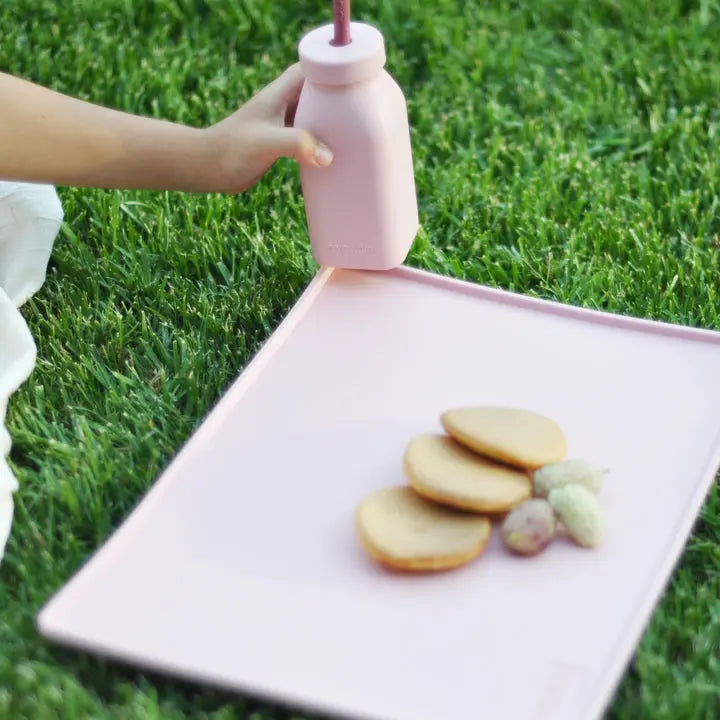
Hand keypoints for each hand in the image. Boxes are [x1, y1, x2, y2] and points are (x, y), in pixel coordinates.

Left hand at [0, 66, 330, 193]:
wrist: (208, 168)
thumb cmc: (232, 151)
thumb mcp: (266, 143)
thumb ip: (297, 144)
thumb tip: (328, 157)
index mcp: (280, 94)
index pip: (312, 68)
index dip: (334, 68)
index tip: (357, 78)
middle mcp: (282, 105)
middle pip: (318, 91)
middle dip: (339, 97)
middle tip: (365, 108)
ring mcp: (281, 123)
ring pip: (314, 114)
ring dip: (332, 121)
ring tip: (357, 132)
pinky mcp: (280, 142)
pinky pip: (309, 136)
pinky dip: (323, 141)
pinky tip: (335, 155)